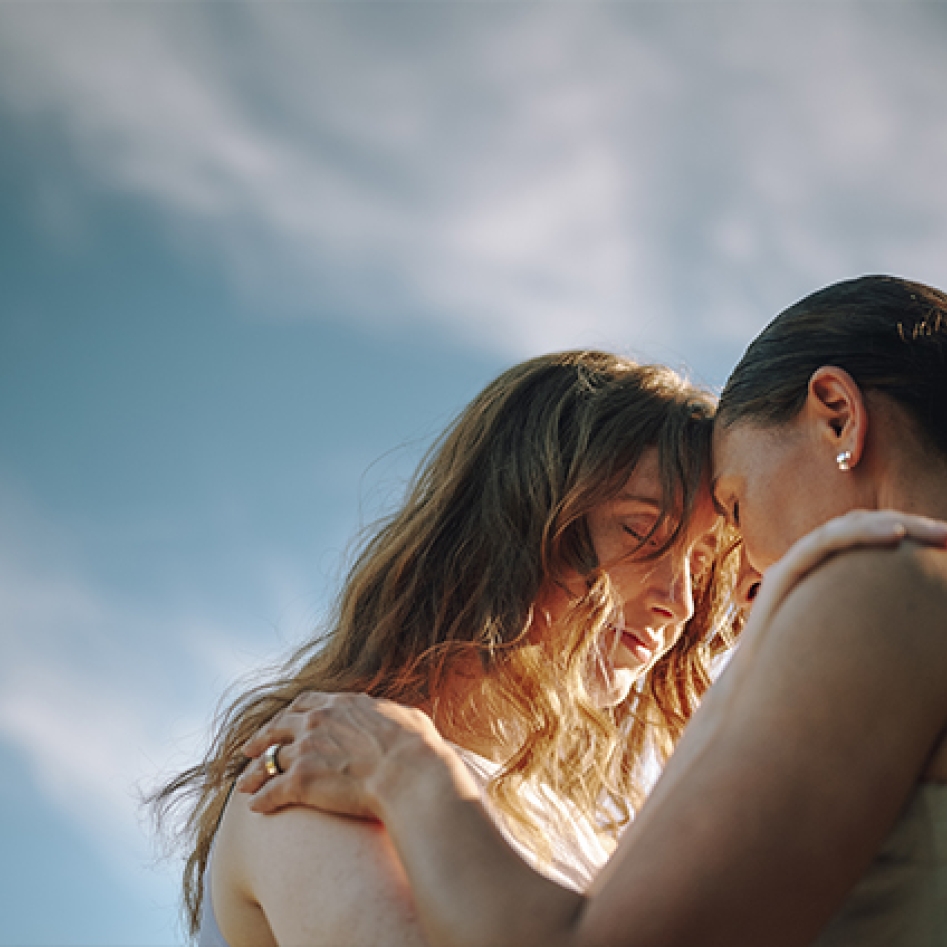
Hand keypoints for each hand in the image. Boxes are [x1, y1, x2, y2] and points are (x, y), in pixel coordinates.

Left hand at [237, 691, 449, 816]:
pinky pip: (271, 790)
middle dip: (262, 738)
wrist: (410, 774)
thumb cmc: (417, 748)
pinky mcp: (300, 781)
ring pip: (269, 760)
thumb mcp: (405, 717)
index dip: (290, 714)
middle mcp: (317, 722)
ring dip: (254, 773)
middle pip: (278, 727)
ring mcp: (306, 750)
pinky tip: (256, 807)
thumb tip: (395, 718)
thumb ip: (388, 715)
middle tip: (250, 749)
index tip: (282, 723)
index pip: (306, 703)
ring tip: (244, 785)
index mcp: (341, 703)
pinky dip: (262, 799)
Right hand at [724, 510, 946, 687]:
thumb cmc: (809, 678)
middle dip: (914, 526)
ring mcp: (798, 564)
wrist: (758, 694)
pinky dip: (862, 533)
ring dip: (898, 524)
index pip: (875, 540)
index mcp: (832, 575)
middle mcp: (815, 563)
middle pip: (867, 528)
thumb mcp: (857, 648)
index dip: (915, 537)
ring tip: (937, 534)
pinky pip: (826, 541)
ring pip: (850, 527)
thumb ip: (879, 630)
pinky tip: (896, 538)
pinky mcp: (785, 571)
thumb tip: (925, 644)